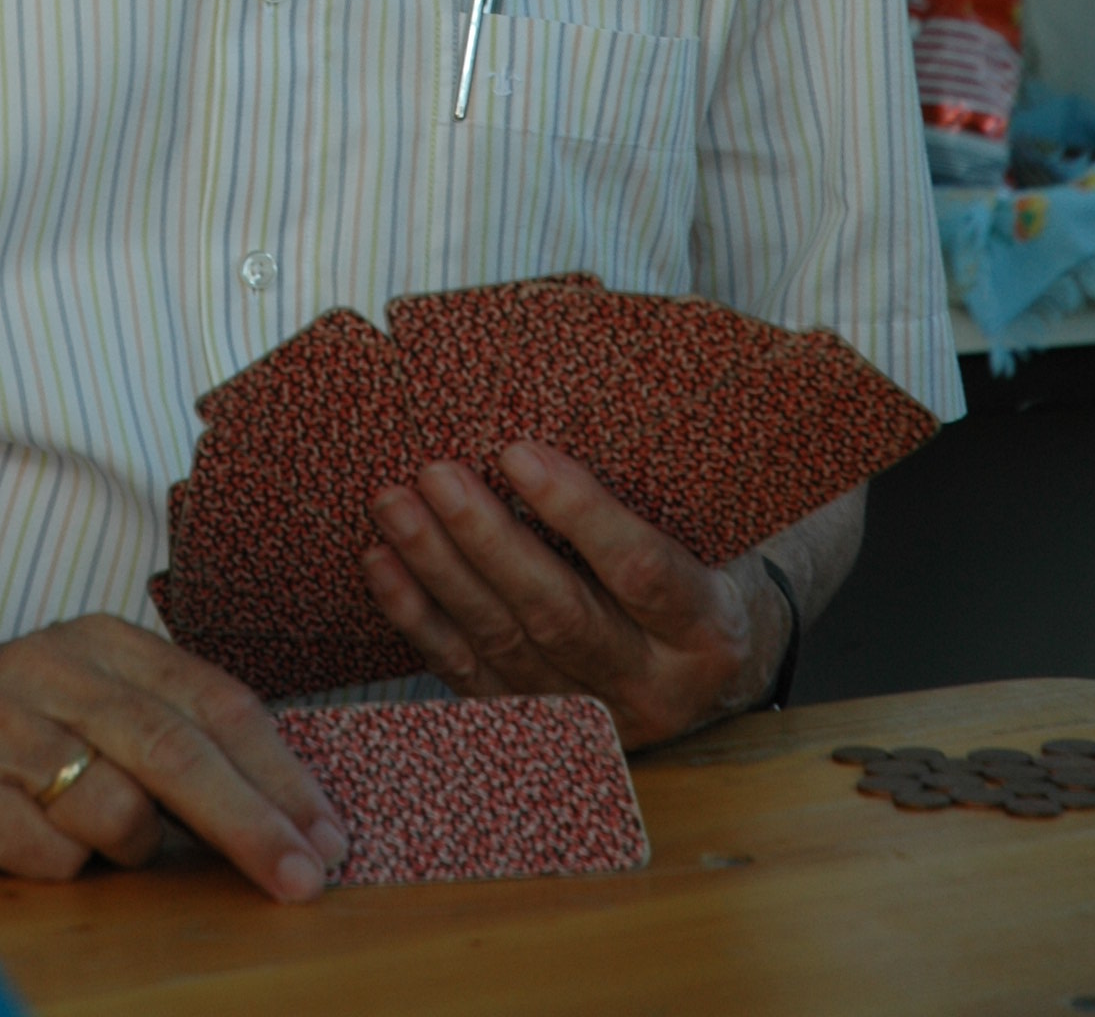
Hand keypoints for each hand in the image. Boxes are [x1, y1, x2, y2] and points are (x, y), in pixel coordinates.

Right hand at [0, 611, 348, 899]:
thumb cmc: (8, 717)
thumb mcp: (88, 692)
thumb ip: (167, 727)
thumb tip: (282, 807)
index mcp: (102, 639)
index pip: (213, 698)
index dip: (278, 770)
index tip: (327, 831)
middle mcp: (52, 666)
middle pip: (176, 749)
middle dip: (252, 820)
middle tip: (305, 879)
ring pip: (115, 807)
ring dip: (134, 847)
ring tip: (107, 840)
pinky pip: (49, 854)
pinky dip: (65, 867)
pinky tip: (38, 844)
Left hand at [363, 442, 788, 747]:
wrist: (712, 667)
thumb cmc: (706, 563)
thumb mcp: (709, 530)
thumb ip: (657, 482)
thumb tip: (587, 364)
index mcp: (708, 631)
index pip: (641, 571)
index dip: (578, 514)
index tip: (518, 452)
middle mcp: (652, 689)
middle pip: (559, 615)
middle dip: (487, 543)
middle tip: (435, 473)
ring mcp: (592, 718)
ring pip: (504, 646)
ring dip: (438, 572)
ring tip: (393, 503)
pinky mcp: (540, 730)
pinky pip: (469, 677)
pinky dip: (419, 620)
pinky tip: (382, 566)